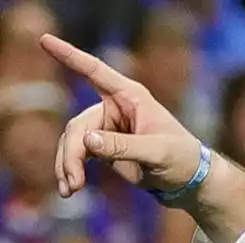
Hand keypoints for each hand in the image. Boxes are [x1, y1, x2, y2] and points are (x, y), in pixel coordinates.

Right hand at [40, 34, 201, 197]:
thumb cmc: (182, 159)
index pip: (95, 72)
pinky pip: (76, 155)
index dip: (70, 56)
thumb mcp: (158, 152)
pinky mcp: (103, 148)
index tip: (45, 40)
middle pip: (77, 125)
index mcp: (131, 97)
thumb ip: (124, 146)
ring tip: (70, 190)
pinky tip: (69, 189)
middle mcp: (115, 108)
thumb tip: (88, 141)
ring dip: (67, 165)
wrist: (189, 182)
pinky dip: (70, 171)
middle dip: (71, 154)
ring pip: (73, 142)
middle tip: (73, 182)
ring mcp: (106, 128)